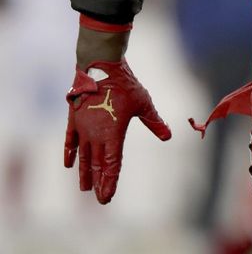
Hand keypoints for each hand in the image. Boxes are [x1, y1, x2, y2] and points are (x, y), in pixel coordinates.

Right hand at [64, 59, 170, 203]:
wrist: (100, 67)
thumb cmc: (125, 85)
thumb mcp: (144, 104)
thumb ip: (155, 122)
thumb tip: (168, 136)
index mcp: (113, 134)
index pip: (111, 165)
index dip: (110, 182)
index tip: (107, 197)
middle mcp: (95, 135)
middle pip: (97, 164)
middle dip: (99, 182)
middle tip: (100, 199)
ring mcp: (83, 128)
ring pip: (83, 156)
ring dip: (84, 173)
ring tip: (84, 188)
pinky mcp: (74, 119)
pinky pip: (70, 141)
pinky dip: (70, 153)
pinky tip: (69, 164)